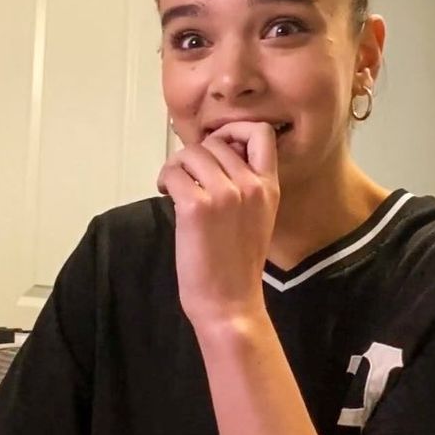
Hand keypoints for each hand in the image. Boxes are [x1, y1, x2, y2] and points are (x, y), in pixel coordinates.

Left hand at [157, 121, 279, 327]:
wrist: (230, 303)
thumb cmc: (238, 266)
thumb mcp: (259, 218)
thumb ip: (247, 186)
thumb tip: (216, 158)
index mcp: (269, 187)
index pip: (261, 132)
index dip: (234, 130)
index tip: (218, 147)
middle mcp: (250, 185)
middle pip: (215, 142)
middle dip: (196, 155)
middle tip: (187, 176)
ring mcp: (224, 194)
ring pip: (191, 153)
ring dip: (177, 166)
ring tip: (175, 187)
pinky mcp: (196, 208)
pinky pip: (173, 172)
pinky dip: (165, 179)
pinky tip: (166, 194)